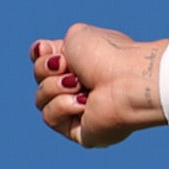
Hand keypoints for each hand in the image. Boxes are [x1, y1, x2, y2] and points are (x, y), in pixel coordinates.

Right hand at [33, 22, 162, 148]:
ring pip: (40, 100)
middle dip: (47, 70)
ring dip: (54, 88)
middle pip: (40, 80)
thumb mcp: (75, 37)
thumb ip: (53, 46)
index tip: (47, 51)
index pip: (46, 62)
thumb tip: (41, 53)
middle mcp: (80, 88)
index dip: (41, 57)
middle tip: (68, 67)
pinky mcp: (79, 132)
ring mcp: (79, 111)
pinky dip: (63, 107)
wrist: (128, 81)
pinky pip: (50, 118)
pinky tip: (84, 104)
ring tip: (79, 86)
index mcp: (82, 65)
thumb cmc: (108, 56)